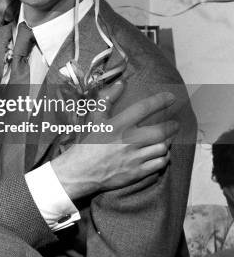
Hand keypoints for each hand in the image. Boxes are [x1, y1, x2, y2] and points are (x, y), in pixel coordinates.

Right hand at [51, 86, 179, 198]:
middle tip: (175, 124)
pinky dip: (164, 158)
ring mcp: (134, 158)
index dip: (160, 101)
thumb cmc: (89, 143)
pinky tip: (161, 154)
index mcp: (118, 125)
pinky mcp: (137, 172)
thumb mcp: (96, 119)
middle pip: (160, 131)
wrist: (82, 171)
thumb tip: (121, 83)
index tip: (171, 98)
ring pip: (162, 148)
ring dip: (167, 143)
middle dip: (172, 126)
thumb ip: (109, 99)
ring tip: (167, 139)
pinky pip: (159, 164)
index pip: (144, 108)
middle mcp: (128, 141)